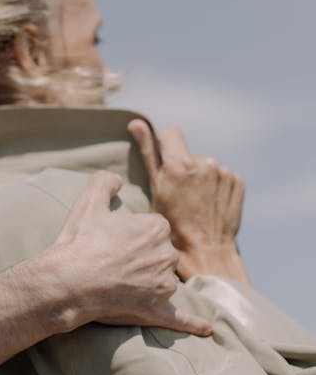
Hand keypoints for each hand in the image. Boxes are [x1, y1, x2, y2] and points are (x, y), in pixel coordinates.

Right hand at [44, 170, 211, 334]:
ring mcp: (164, 285)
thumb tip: (116, 179)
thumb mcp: (89, 201)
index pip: (153, 227)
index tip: (113, 239)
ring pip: (163, 279)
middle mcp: (167, 255)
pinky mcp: (157, 310)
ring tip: (118, 282)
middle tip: (112, 260)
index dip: (131, 233)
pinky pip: (180, 318)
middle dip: (142, 256)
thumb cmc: (81, 242)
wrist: (69, 282)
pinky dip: (193, 323)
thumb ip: (105, 182)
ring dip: (150, 282)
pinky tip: (206, 328)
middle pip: (160, 252)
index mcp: (157, 227)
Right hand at [128, 119, 247, 284]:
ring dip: (200, 178)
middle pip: (189, 153)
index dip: (166, 146)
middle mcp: (205, 163)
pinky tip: (210, 204)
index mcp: (180, 163)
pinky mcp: (238, 182)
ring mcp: (224, 172)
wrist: (206, 251)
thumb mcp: (154, 189)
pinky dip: (216, 186)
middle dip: (184, 167)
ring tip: (196, 202)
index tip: (165, 165)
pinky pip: (222, 176)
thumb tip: (137, 122)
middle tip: (180, 194)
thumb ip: (148, 152)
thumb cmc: (173, 225)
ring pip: (205, 165)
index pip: (172, 133)